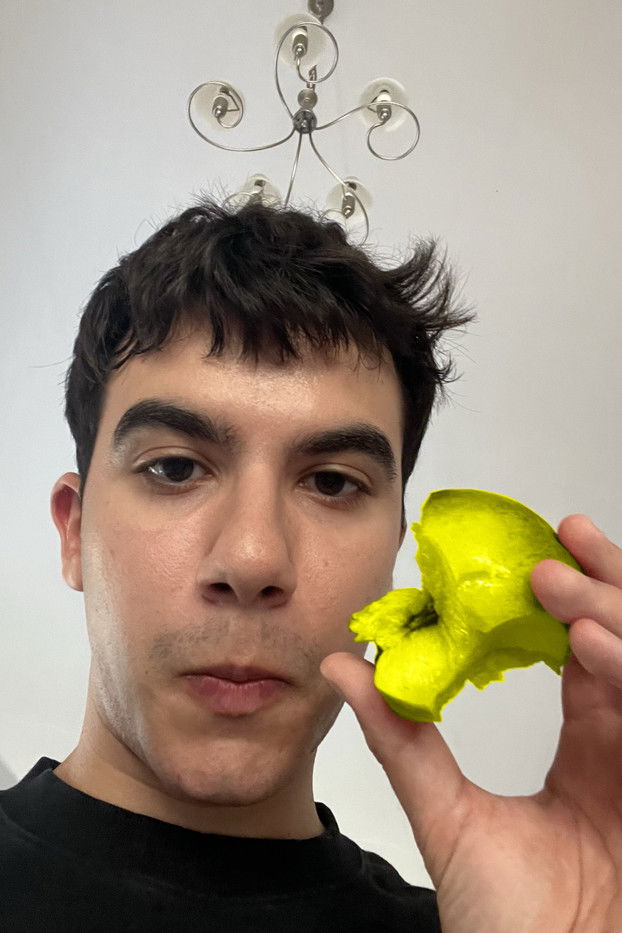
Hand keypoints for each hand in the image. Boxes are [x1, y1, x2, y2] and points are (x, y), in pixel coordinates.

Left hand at [321, 514, 621, 931]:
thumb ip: (401, 738)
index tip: (545, 551)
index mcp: (592, 754)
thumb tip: (343, 665)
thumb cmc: (504, 924)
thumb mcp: (445, 814)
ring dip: (615, 618)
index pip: (595, 654)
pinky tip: (592, 647)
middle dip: (606, 588)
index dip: (580, 598)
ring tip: (562, 591)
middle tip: (564, 545)